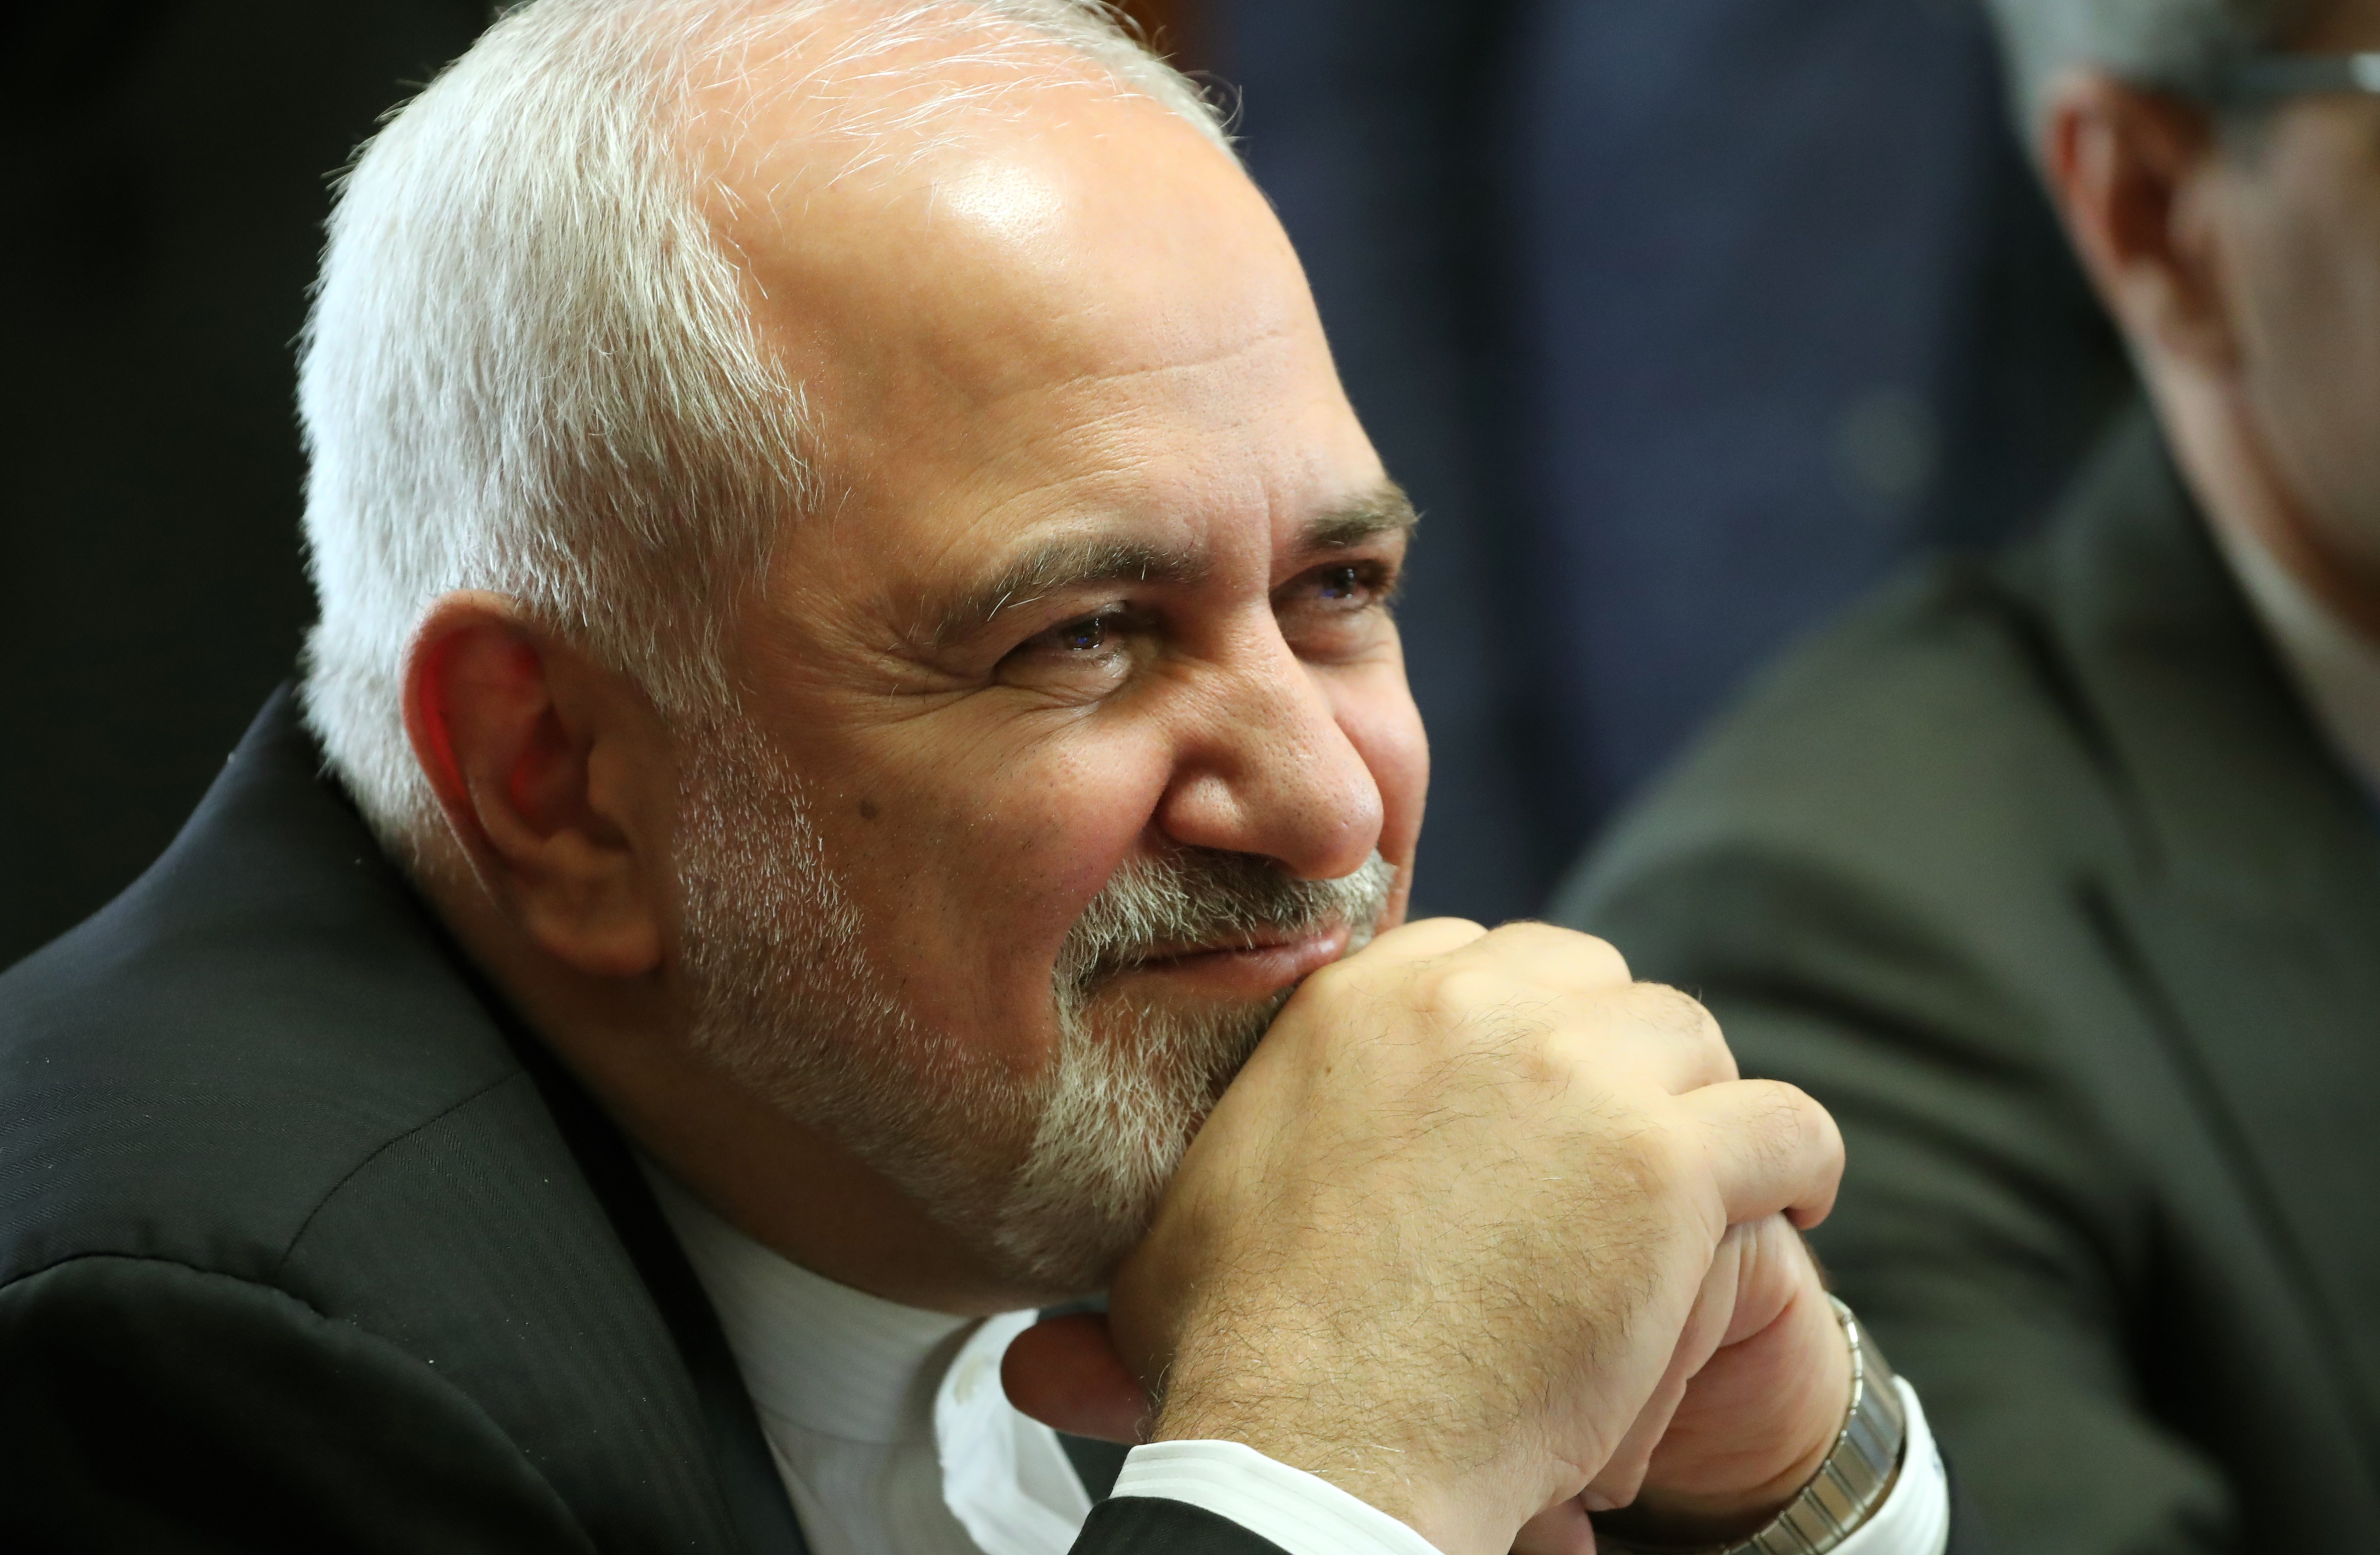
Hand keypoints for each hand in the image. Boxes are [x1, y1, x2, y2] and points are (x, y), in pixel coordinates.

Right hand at [1069, 919, 1843, 1554]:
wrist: (1320, 1448)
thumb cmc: (1246, 1357)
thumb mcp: (1195, 1217)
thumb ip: (1216, 1169)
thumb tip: (1045, 1319)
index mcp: (1361, 998)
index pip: (1483, 954)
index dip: (1520, 1025)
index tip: (1537, 1091)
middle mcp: (1468, 1002)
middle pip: (1592, 979)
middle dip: (1611, 1053)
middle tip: (1619, 1145)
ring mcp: (1575, 1069)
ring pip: (1690, 1038)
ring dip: (1700, 1105)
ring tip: (1712, 1178)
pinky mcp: (1665, 1157)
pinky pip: (1787, 1121)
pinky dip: (1799, 1163)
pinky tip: (1790, 1201)